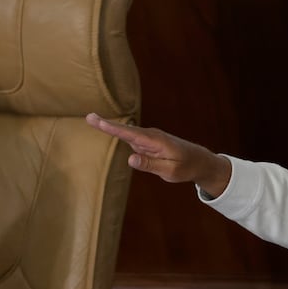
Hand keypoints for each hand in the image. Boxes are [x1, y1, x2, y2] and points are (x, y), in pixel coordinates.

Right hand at [85, 113, 230, 196]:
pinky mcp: (147, 142)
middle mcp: (151, 136)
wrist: (199, 161)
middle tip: (88, 116)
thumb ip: (150, 165)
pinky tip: (104, 126)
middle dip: (107, 124)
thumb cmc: (186, 167)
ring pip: (127, 135)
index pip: (131, 134)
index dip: (113, 128)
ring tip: (91, 119)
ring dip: (110, 127)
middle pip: (125, 131)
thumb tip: (130, 159)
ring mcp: (148, 138)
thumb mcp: (170, 171)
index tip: (98, 121)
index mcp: (156, 141)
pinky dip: (118, 133)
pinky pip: (131, 138)